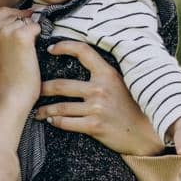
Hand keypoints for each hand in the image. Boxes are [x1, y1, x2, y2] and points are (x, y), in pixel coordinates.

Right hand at [0, 7, 40, 111]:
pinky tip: (31, 54)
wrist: (8, 97)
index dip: (15, 20)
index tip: (19, 36)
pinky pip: (36, 27)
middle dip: (24, 27)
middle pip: (16, 14)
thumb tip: (1, 9)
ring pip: (27, 21)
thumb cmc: (3, 79)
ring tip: (24, 55)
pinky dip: (38, 39)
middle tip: (23, 49)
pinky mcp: (21, 36)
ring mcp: (5, 30)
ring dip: (31, 34)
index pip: (2, 11)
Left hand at [34, 40, 164, 156]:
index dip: (64, 47)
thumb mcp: (121, 84)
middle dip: (42, 88)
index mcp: (107, 74)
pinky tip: (51, 120)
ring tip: (38, 110)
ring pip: (60, 107)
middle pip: (61, 85)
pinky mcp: (94, 126)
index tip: (51, 48)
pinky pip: (66, 123)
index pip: (83, 51)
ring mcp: (96, 108)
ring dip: (45, 109)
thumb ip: (103, 75)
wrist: (146, 134)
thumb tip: (83, 66)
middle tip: (33, 89)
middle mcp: (100, 89)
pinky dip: (56, 121)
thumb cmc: (133, 108)